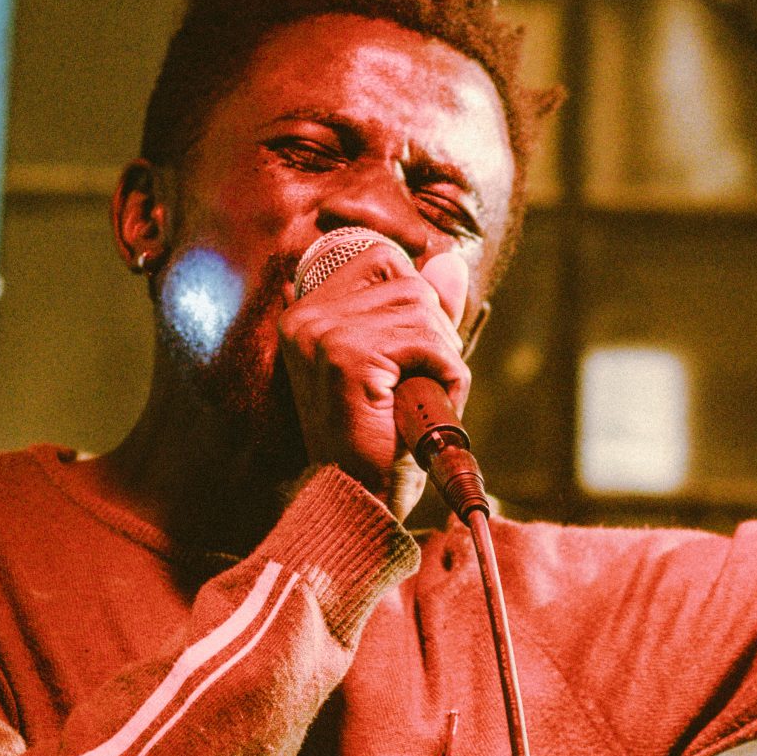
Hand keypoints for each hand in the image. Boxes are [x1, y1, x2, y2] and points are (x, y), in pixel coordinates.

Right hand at [279, 239, 470, 510]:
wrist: (361, 497)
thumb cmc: (380, 436)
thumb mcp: (404, 360)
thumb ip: (424, 307)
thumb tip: (450, 259)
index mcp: (306, 313)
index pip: (381, 259)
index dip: (416, 299)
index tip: (411, 351)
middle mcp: (306, 316)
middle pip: (408, 282)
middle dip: (433, 331)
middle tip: (419, 381)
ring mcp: (323, 334)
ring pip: (422, 309)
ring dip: (440, 357)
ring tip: (418, 395)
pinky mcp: (347, 358)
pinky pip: (428, 343)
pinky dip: (445, 375)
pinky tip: (424, 404)